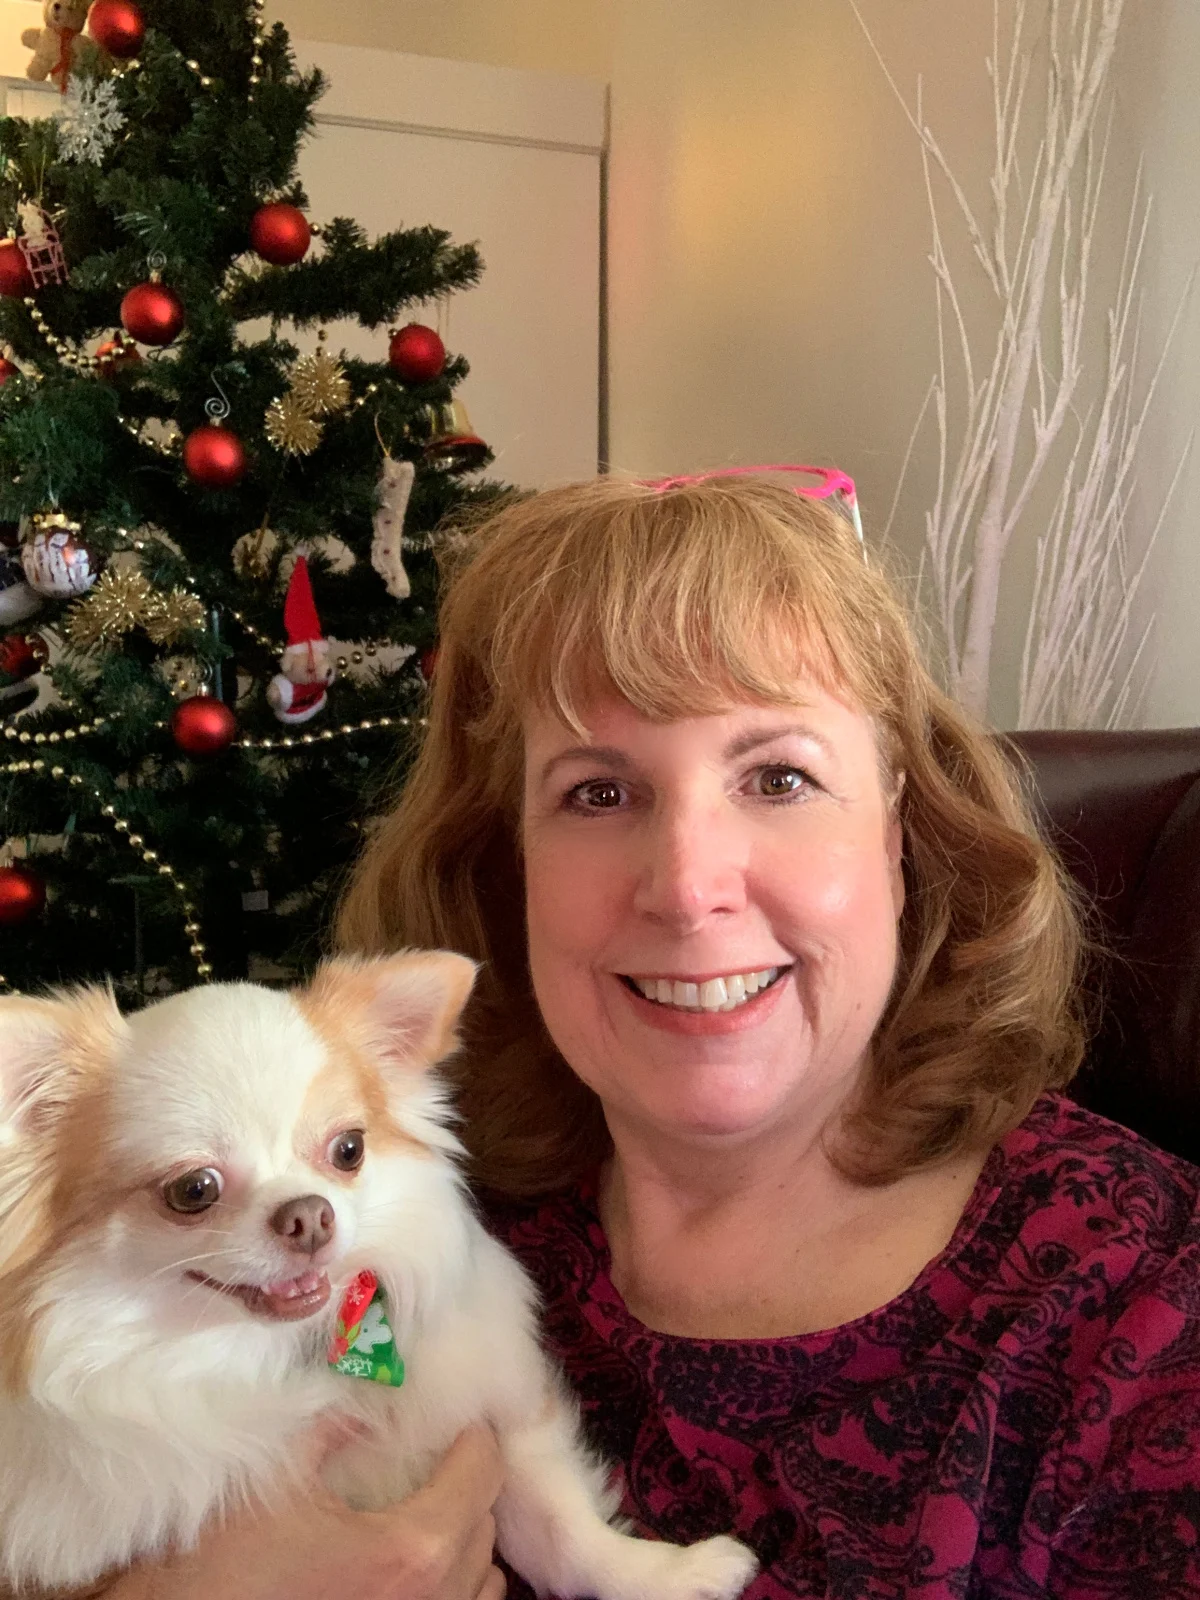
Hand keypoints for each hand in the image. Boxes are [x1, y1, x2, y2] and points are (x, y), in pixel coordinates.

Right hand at [101, 1423, 505, 1599]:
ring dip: (467, 1542)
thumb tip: (364, 1394)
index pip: (482, 1478)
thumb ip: (332, 1425)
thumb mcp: (277, 1477)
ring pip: (479, 1582)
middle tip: (443, 1455)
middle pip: (484, 1530)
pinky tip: (416, 1561)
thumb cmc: (224, 1566)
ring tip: (435, 1508)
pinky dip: (453, 1583)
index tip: (465, 1416)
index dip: (478, 1438)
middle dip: (470, 1486)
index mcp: (410, 1551)